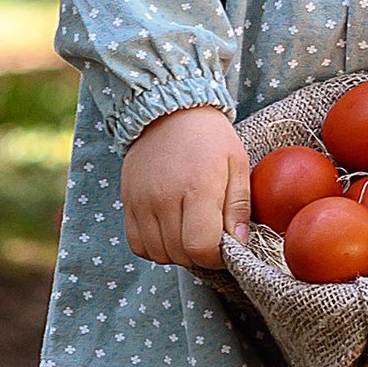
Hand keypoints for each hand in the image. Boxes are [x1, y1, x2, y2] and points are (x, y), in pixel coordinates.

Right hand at [123, 104, 252, 266]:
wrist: (170, 109)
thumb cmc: (210, 137)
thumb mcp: (237, 163)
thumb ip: (239, 207)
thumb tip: (239, 244)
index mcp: (197, 187)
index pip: (201, 247)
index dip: (216, 257)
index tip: (225, 246)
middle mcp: (165, 198)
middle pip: (180, 254)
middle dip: (199, 255)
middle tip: (210, 237)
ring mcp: (142, 201)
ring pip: (157, 253)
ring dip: (177, 253)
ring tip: (189, 232)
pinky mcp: (128, 202)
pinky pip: (137, 244)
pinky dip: (154, 247)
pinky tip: (169, 231)